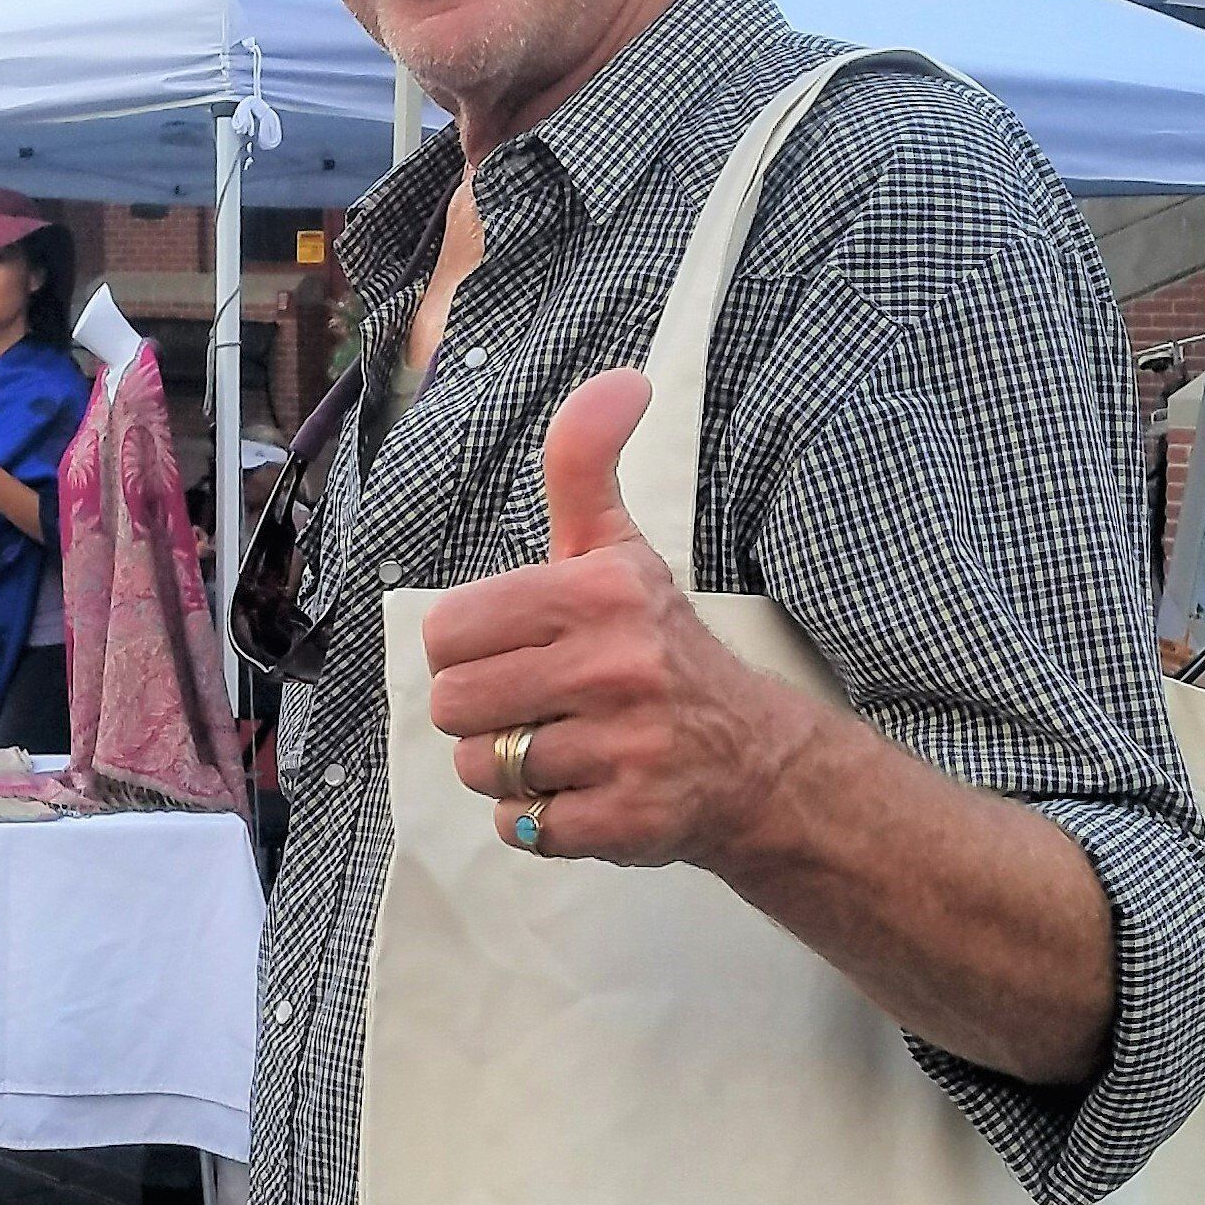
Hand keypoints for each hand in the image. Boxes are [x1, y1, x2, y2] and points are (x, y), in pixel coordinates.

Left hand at [421, 366, 791, 864]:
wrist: (756, 758)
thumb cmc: (661, 648)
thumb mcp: (621, 552)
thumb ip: (587, 467)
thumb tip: (623, 378)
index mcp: (600, 593)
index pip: (448, 631)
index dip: (469, 649)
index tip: (516, 651)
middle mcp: (616, 667)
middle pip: (454, 706)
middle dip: (484, 713)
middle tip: (538, 706)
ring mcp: (624, 749)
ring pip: (483, 769)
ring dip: (508, 768)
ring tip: (562, 748)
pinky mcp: (626, 821)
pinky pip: (520, 826)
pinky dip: (539, 819)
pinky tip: (584, 790)